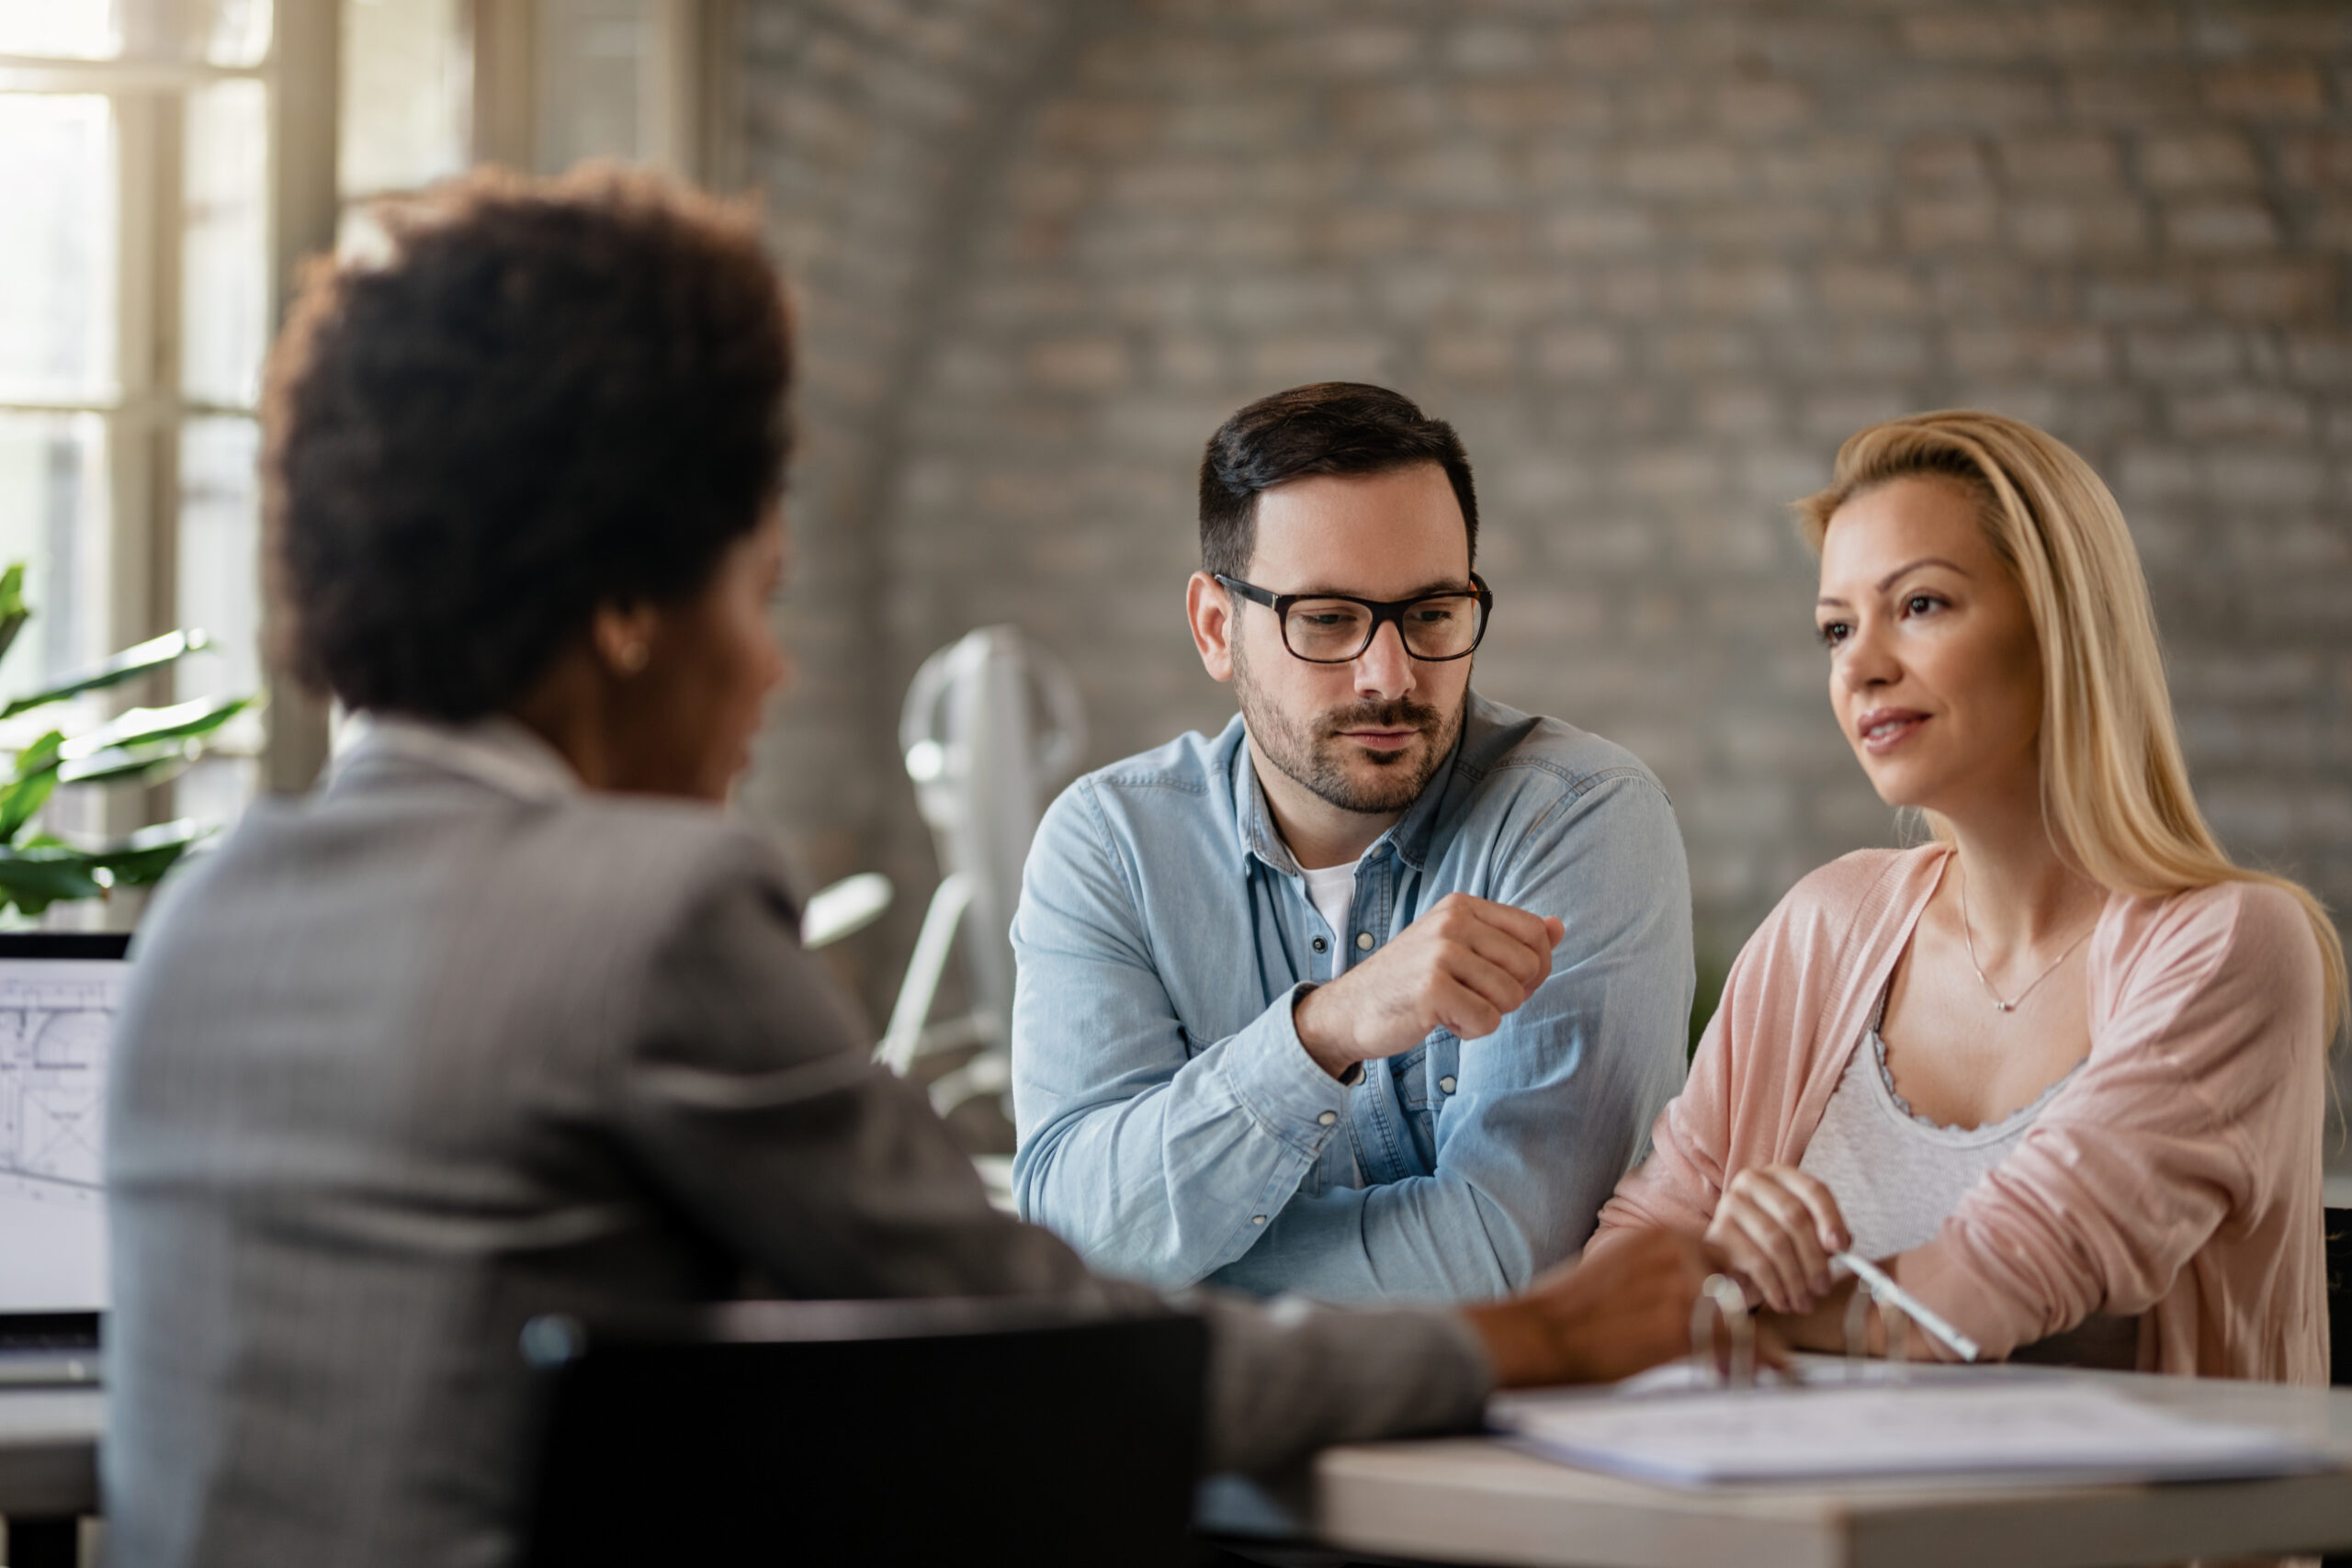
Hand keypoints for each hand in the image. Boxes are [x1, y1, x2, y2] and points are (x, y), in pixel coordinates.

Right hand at [1292, 892, 1563, 1079]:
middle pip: (1530, 966)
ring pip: (1512, 996)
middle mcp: (1453, 921)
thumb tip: (1559, 927)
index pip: (1536, 933)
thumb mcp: (1457, 947)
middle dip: (1512, 994)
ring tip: (1453, 1008)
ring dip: (1488, 1014)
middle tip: (1474, 999)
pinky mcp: (1432, 989)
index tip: (1504, 983)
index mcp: (1462, 906)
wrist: (1348, 1010)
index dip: (1534, 968)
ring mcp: (1441, 953)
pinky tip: (1442, 1021)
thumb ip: (1508, 937)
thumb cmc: (1409, 982)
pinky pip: (1488, 1021)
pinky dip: (1470, 1031)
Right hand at [1463, 1229, 1749, 1387]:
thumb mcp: (1617, 1266)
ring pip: (1743, 1315)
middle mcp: (1678, 1254)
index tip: (1741, 1313)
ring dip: (1757, 1343)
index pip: (1723, 1256)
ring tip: (1771, 1366)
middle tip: (1764, 1346)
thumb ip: (1655, 1271)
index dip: (1733, 1288)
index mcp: (1660, 1237)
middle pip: (1738, 1284)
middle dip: (1748, 1316)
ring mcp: (1682, 1288)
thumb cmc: (1568, 1310)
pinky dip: (1761, 1361)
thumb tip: (1681, 1292)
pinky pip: (1739, 1343)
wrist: (1541, 1334)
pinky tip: (1775, 1374)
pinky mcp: (1682, 1327)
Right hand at [1704, 1164, 1849, 1313]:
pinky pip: (1756, 1261)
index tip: (1842, 1249)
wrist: (1731, 1267)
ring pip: (1776, 1241)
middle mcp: (1751, 1181)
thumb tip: (1840, 1246)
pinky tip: (1782, 1301)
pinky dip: (1775, 1287)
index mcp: (1779, 1176)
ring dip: (1796, 1278)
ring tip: (1804, 1301)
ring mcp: (1731, 1204)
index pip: (1813, 1189)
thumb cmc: (1773, 1250)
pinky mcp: (1718, 1232)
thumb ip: (1825, 1239)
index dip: (1831, 1219)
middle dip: (1814, 1258)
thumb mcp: (1803, 1239)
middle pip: (1794, 1216)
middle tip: (1823, 1287)